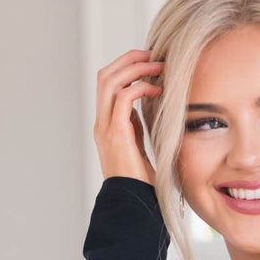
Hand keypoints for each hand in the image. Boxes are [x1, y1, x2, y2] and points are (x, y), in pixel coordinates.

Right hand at [93, 47, 163, 183]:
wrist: (133, 204)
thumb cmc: (140, 182)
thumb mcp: (138, 146)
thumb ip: (136, 126)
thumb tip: (145, 107)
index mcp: (106, 124)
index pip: (108, 83)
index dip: (126, 67)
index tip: (150, 63)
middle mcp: (101, 122)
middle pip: (105, 74)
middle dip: (129, 59)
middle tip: (154, 55)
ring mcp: (105, 127)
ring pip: (110, 80)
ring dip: (135, 67)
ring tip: (158, 67)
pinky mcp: (115, 134)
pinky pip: (123, 97)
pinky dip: (140, 87)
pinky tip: (157, 90)